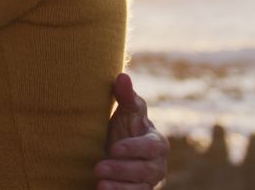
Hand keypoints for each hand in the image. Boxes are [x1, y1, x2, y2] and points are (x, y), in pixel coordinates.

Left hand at [94, 74, 168, 188]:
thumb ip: (126, 97)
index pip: (150, 147)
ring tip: (99, 183)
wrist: (117, 153)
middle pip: (144, 171)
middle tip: (98, 168)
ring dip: (119, 187)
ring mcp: (149, 182)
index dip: (134, 148)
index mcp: (156, 142)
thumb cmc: (124, 129)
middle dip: (122, 169)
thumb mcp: (125, 113)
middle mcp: (156, 165)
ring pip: (139, 187)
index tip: (113, 148)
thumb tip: (122, 76)